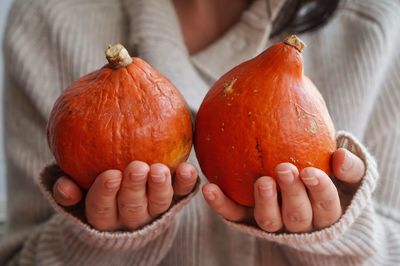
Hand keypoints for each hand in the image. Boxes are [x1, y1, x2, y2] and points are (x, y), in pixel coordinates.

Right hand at [53, 161, 197, 230]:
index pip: (101, 209)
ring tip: (159, 169)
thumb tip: (64, 186)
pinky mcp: (174, 199)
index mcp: (105, 216)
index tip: (111, 174)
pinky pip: (181, 193)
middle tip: (138, 167)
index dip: (106, 193)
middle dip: (135, 188)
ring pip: (159, 204)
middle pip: (133, 207)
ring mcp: (155, 210)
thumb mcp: (77, 189)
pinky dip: (186, 183)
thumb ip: (67, 189)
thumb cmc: (96, 187)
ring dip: (160, 186)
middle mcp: (131, 217)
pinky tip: (187, 168)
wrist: (125, 194)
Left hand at [202, 148, 364, 232]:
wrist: (302, 187)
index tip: (310, 171)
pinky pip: (234, 214)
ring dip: (264, 202)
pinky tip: (209, 186)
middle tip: (284, 169)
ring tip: (261, 181)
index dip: (319, 190)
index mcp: (324, 211)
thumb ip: (349, 167)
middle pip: (297, 217)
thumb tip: (341, 156)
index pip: (326, 205)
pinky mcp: (247, 218)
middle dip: (292, 195)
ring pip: (268, 221)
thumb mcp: (346, 174)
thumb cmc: (328, 178)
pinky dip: (221, 204)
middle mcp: (298, 222)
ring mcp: (272, 221)